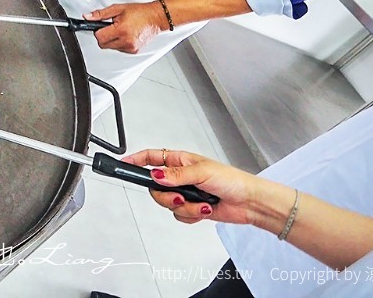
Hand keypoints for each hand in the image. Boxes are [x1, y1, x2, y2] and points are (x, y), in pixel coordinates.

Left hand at [85, 0, 168, 53]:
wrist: (156, 18)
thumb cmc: (140, 12)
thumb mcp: (118, 9)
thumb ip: (101, 14)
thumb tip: (88, 17)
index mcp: (121, 30)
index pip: (99, 37)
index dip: (98, 30)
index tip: (101, 26)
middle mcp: (126, 41)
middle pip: (103, 44)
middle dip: (104, 36)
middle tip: (111, 27)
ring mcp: (130, 48)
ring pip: (110, 47)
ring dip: (112, 40)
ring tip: (121, 29)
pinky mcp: (133, 51)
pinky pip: (119, 49)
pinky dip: (119, 43)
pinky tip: (126, 35)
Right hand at [122, 148, 260, 225]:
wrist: (248, 203)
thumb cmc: (231, 180)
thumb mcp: (201, 172)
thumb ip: (176, 175)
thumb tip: (156, 175)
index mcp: (180, 161)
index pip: (152, 158)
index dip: (137, 160)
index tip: (124, 163)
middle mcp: (180, 177)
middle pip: (155, 187)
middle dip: (167, 196)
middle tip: (179, 196)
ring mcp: (185, 193)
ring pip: (167, 203)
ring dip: (185, 207)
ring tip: (200, 203)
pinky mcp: (192, 208)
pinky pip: (180, 215)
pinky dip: (192, 215)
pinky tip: (204, 209)